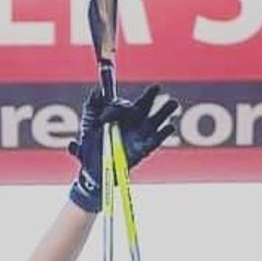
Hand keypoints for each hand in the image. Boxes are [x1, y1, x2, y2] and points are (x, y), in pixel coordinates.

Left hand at [68, 85, 178, 211]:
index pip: (122, 106)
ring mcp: (139, 136)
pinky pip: (156, 141)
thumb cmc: (90, 149)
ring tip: (173, 103)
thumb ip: (91, 108)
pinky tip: (170, 127)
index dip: (116, 108)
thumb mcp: (88, 127)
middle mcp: (132, 123)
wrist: (93, 172)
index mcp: (119, 115)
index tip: (104, 119)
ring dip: (164, 112)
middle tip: (156, 87)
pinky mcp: (143, 151)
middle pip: (144, 106)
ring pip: (155, 120)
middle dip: (150, 97)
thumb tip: (96, 92)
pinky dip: (163, 134)